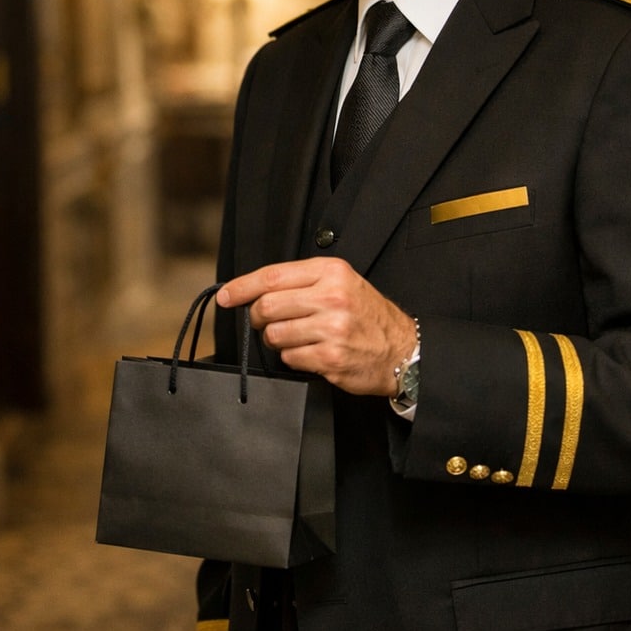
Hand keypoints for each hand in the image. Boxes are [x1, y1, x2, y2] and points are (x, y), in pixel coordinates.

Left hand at [216, 258, 416, 396]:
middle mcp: (331, 297)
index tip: (226, 295)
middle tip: (265, 323)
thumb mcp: (342, 284)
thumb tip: (253, 292)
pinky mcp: (330, 358)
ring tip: (300, 338)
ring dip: (278, 340)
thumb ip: (302, 283)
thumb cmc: (368, 317)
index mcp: (331, 272)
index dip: (242, 287)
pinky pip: (289, 358)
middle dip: (257, 318)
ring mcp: (331, 329)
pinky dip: (294, 357)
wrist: (404, 350)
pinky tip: (313, 353)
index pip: (272, 276)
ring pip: (274, 335)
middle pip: (266, 307)